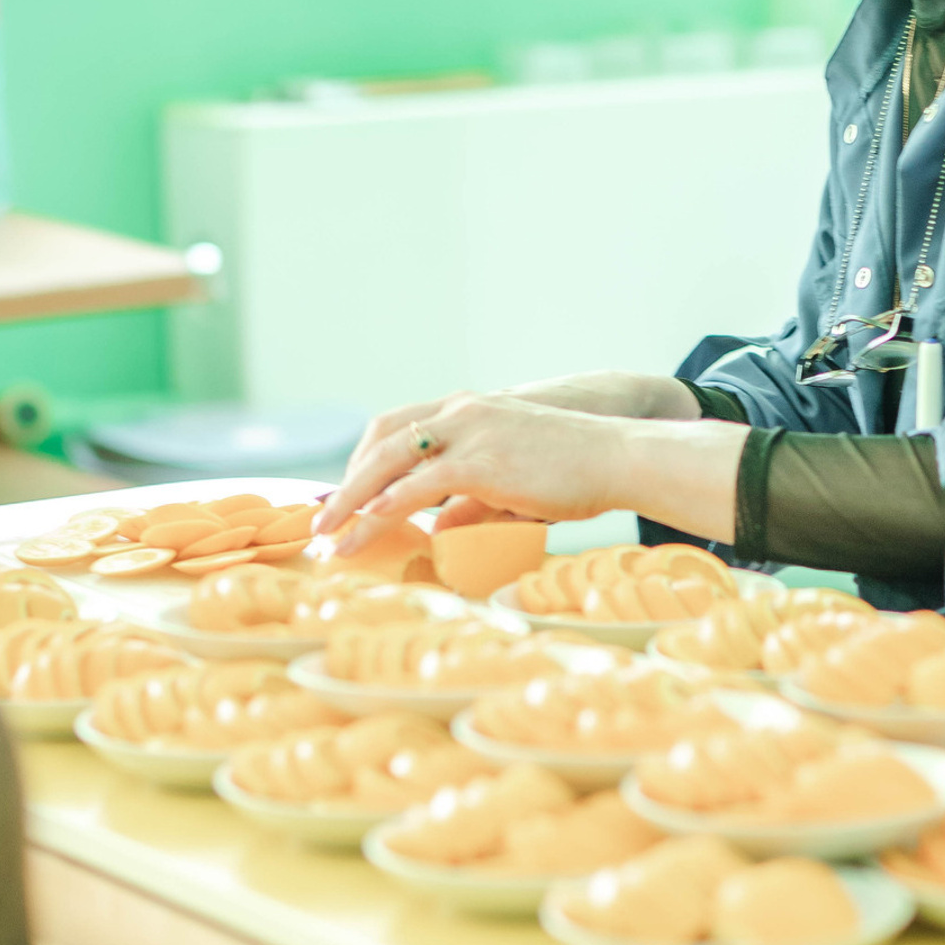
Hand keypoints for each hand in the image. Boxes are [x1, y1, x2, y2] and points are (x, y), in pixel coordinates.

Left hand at [319, 394, 623, 532]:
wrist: (620, 457)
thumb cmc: (579, 471)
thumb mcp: (515, 483)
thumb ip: (474, 500)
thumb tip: (441, 528)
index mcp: (469, 409)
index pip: (397, 426)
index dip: (365, 461)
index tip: (346, 494)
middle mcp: (462, 411)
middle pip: (380, 438)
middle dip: (346, 480)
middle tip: (324, 518)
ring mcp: (469, 431)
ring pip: (387, 461)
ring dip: (351, 500)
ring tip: (329, 535)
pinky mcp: (479, 461)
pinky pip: (415, 488)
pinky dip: (383, 509)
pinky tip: (365, 531)